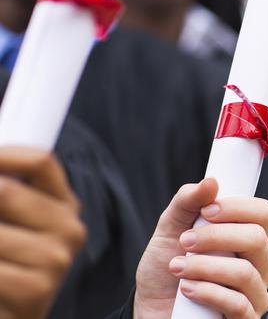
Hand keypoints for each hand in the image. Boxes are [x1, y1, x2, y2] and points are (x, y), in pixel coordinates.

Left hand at [0, 148, 85, 318]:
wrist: (9, 317)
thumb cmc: (5, 266)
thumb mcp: (8, 223)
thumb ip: (6, 192)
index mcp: (64, 206)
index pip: (41, 161)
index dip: (2, 155)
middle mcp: (69, 229)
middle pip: (6, 192)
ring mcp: (57, 259)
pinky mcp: (37, 289)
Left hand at [134, 178, 267, 318]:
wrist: (151, 309)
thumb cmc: (166, 270)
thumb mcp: (170, 230)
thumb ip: (188, 202)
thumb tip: (212, 181)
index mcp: (248, 238)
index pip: (264, 213)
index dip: (237, 207)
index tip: (206, 210)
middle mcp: (260, 265)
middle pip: (258, 238)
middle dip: (216, 236)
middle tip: (185, 242)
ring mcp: (256, 295)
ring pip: (245, 273)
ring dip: (204, 266)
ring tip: (178, 268)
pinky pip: (238, 304)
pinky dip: (207, 292)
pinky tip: (186, 290)